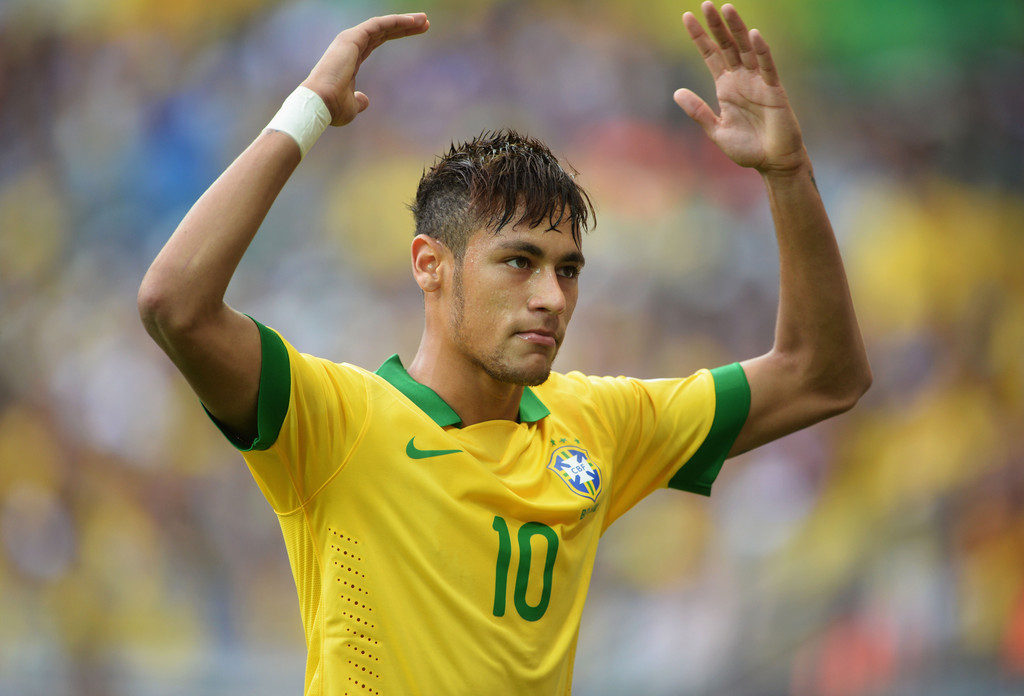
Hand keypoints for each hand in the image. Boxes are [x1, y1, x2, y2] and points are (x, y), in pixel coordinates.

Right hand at [301, 13, 429, 126]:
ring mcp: (350, 40)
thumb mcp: (352, 106)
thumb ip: (359, 101)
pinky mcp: (352, 38)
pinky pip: (377, 25)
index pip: (377, 41)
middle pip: (383, 31)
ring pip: (382, 25)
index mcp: (351, 59)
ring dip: (403, 21)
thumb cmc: (333, 108)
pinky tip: (410, 21)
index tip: (416, 32)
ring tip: (423, 20)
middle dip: (404, 25)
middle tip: (424, 22)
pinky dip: (394, 21)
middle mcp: (351, 46)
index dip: (396, 35)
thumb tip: (365, 101)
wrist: (320, 104)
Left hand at [674, 2, 805, 174]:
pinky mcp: (774, 90)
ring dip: (737, 29)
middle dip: (716, 26)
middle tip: (706, 4)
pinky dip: (761, 51)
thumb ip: (698, 111)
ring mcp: (758, 82)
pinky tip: (753, 35)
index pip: (710, 55)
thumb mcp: (716, 130)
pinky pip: (767, 67)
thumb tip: (676, 92)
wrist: (772, 163)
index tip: (687, 17)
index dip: (700, 37)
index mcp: (726, 87)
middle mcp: (741, 79)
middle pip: (727, 46)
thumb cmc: (747, 149)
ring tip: (726, 8)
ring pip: (746, 49)